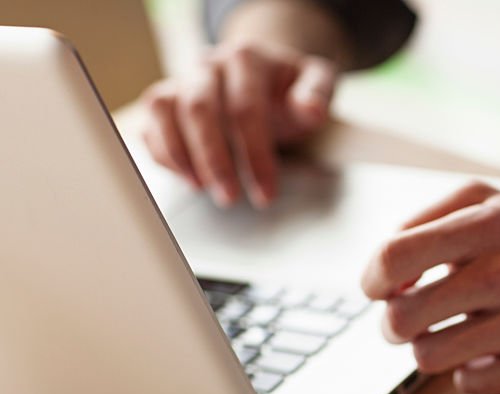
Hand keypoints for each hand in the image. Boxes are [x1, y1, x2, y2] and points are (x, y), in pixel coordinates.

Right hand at [140, 42, 337, 207]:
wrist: (268, 77)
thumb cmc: (291, 89)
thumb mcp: (318, 84)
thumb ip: (317, 94)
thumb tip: (310, 110)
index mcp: (246, 57)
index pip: (245, 107)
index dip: (255, 154)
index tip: (266, 192)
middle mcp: (208, 64)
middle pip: (199, 108)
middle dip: (214, 160)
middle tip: (230, 198)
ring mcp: (182, 80)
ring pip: (165, 110)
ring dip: (181, 155)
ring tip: (204, 189)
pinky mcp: (165, 100)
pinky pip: (150, 123)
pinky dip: (163, 153)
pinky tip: (189, 178)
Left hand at [361, 182, 499, 393]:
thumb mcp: (481, 201)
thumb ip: (421, 224)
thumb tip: (384, 275)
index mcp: (489, 225)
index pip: (395, 257)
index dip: (372, 279)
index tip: (378, 288)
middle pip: (403, 318)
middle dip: (393, 322)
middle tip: (408, 317)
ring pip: (428, 357)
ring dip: (428, 347)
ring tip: (450, 329)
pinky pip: (468, 384)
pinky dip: (468, 370)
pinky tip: (488, 347)